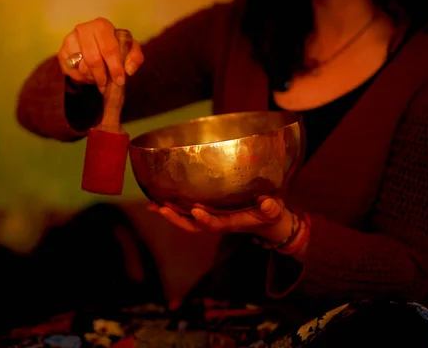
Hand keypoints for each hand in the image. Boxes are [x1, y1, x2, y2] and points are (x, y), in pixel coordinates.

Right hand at [58, 17, 144, 93]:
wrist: (95, 45)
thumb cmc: (115, 46)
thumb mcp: (130, 50)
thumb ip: (135, 58)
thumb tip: (128, 70)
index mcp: (101, 25)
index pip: (109, 49)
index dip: (115, 67)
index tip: (119, 81)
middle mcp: (83, 29)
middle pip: (93, 59)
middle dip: (102, 76)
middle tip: (107, 86)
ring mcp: (70, 40)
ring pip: (82, 67)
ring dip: (93, 78)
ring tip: (99, 78)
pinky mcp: (62, 52)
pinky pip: (72, 72)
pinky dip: (82, 78)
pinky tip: (88, 75)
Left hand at [148, 197, 293, 242]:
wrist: (268, 223)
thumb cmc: (271, 215)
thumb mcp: (275, 211)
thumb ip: (271, 208)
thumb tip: (267, 203)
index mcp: (232, 222)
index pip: (217, 224)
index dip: (206, 219)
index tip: (196, 211)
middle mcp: (218, 223)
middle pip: (194, 226)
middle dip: (177, 219)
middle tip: (161, 209)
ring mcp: (212, 219)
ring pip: (187, 221)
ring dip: (170, 214)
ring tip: (152, 205)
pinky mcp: (209, 214)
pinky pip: (188, 214)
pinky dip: (173, 209)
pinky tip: (159, 201)